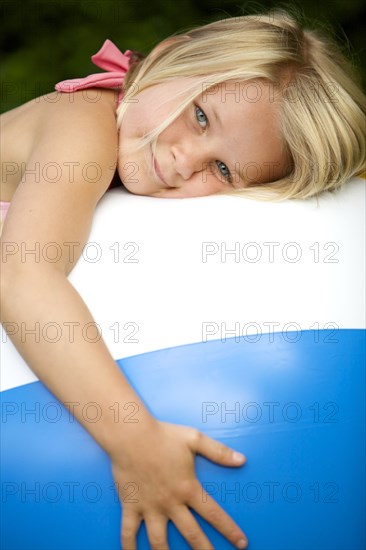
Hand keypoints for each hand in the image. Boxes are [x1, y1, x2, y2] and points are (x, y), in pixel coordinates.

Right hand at [111, 420, 247, 549]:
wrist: (131, 435)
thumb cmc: (163, 435)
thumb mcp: (194, 439)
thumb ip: (219, 452)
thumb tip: (242, 460)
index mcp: (187, 488)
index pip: (213, 514)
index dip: (229, 530)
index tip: (242, 544)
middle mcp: (170, 502)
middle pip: (191, 534)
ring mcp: (149, 507)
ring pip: (159, 541)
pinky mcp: (130, 506)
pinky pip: (128, 532)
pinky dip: (128, 546)